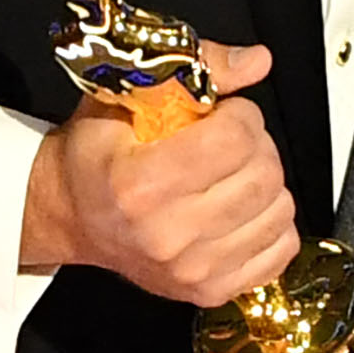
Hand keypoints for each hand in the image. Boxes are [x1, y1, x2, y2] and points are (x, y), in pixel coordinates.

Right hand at [20, 40, 296, 305]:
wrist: (71, 216)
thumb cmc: (97, 154)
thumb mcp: (127, 96)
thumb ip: (198, 69)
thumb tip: (258, 61)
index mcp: (141, 185)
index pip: (236, 139)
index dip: (241, 115)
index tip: (224, 114)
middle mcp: (167, 235)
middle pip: (263, 174)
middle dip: (257, 145)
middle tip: (229, 143)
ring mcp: (190, 270)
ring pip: (280, 211)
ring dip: (267, 183)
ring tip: (231, 176)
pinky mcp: (210, 291)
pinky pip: (282, 249)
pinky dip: (271, 224)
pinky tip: (240, 210)